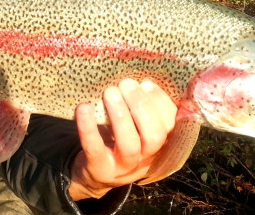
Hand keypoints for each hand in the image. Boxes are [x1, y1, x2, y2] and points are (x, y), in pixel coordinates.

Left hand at [68, 79, 176, 199]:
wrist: (92, 177)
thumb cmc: (116, 142)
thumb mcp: (134, 129)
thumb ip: (139, 110)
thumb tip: (138, 78)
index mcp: (158, 146)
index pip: (170, 126)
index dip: (161, 103)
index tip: (146, 82)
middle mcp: (145, 159)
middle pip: (155, 136)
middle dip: (142, 105)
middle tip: (126, 84)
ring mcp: (123, 167)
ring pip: (130, 144)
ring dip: (121, 115)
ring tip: (110, 92)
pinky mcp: (99, 169)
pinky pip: (95, 148)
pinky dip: (89, 127)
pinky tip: (84, 108)